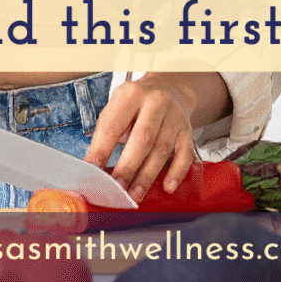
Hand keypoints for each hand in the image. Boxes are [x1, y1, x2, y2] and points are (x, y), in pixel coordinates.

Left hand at [85, 73, 196, 202]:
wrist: (170, 86)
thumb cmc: (137, 102)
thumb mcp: (117, 107)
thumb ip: (105, 133)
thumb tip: (93, 165)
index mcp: (131, 94)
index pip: (114, 125)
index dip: (102, 149)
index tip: (94, 170)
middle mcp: (156, 102)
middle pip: (142, 138)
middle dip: (128, 167)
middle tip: (117, 189)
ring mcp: (174, 116)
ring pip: (162, 149)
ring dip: (147, 176)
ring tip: (135, 195)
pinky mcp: (187, 130)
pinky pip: (185, 153)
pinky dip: (176, 172)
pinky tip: (167, 187)